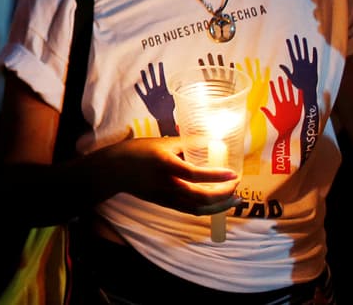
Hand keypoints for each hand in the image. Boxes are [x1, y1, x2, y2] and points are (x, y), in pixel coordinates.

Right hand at [102, 135, 239, 215]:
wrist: (115, 170)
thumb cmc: (138, 151)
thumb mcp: (162, 142)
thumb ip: (187, 143)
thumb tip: (211, 141)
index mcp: (166, 165)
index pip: (195, 174)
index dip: (217, 176)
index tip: (234, 173)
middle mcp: (168, 184)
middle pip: (201, 196)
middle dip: (224, 193)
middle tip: (237, 184)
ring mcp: (167, 197)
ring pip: (199, 208)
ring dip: (220, 205)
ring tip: (235, 199)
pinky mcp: (166, 204)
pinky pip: (191, 210)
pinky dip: (208, 209)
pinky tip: (218, 204)